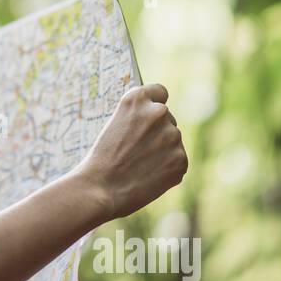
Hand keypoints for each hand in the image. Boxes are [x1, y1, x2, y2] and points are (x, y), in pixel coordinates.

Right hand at [72, 82, 187, 222]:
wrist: (99, 189)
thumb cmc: (101, 159)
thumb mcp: (114, 124)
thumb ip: (137, 117)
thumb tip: (161, 121)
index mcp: (137, 99)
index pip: (159, 92)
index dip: (154, 103)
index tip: (150, 115)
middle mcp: (158, 112)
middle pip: (167, 119)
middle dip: (156, 132)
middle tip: (136, 151)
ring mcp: (172, 135)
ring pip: (172, 141)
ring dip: (162, 151)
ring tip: (139, 166)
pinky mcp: (181, 159)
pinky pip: (178, 161)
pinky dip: (167, 169)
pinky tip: (148, 176)